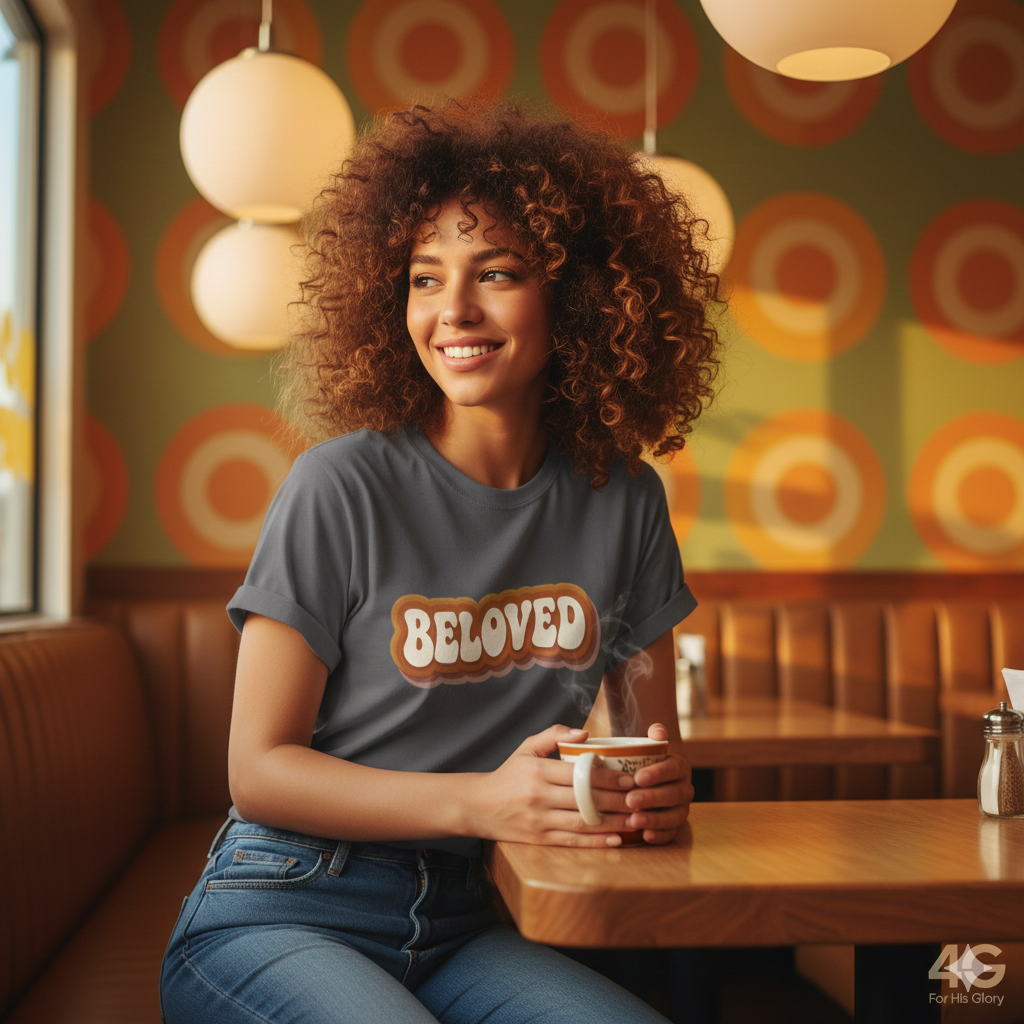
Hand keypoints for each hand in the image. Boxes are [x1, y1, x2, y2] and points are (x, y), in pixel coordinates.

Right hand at [472, 725, 641, 846]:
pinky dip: (596, 841)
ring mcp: (539, 820)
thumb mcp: (526, 747)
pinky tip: (616, 838)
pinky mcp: (539, 839)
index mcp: (538, 771)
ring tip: (636, 819)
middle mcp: (539, 797)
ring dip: (613, 822)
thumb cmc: (509, 774)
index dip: (607, 777)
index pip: (579, 774)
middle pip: (586, 799)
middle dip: (617, 800)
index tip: (629, 778)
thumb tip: (585, 733)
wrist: (479, 806)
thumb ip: (554, 735)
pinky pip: (573, 841)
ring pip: (583, 823)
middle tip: (641, 798)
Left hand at [621, 722, 693, 844]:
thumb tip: (658, 731)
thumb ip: (654, 734)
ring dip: (654, 819)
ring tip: (633, 820)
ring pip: (673, 816)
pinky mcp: (673, 825)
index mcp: (679, 767)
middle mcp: (684, 788)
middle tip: (630, 800)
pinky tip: (645, 835)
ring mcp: (681, 809)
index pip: (673, 769)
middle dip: (652, 798)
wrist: (648, 778)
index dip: (657, 774)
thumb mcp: (648, 745)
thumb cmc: (644, 760)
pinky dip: (659, 836)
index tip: (637, 777)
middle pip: (673, 794)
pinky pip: (671, 833)